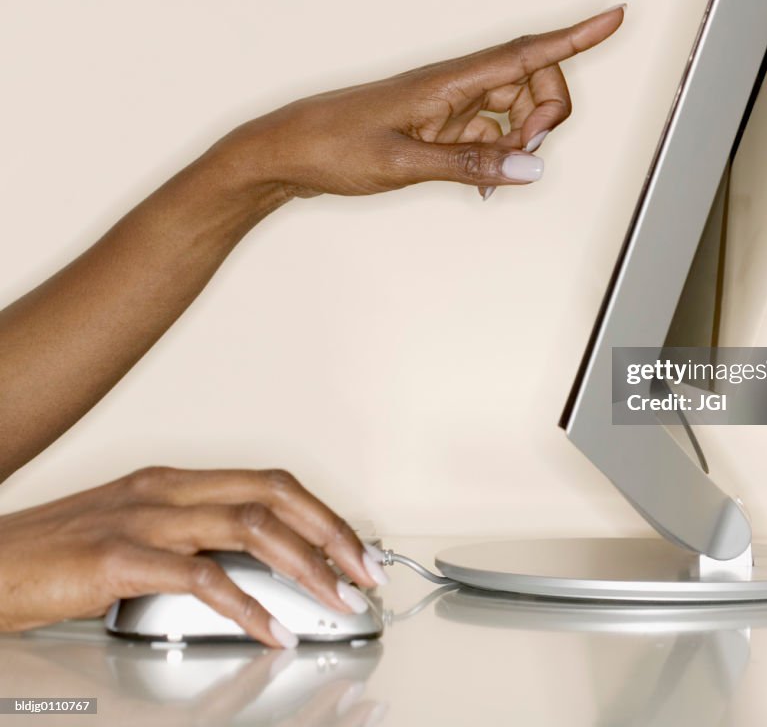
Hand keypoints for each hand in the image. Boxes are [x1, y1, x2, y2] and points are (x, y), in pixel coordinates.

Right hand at [0, 467, 384, 647]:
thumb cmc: (55, 557)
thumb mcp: (136, 536)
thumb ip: (193, 542)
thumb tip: (257, 572)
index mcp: (176, 482)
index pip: (270, 483)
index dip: (321, 513)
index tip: (355, 549)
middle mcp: (168, 489)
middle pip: (274, 494)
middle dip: (330, 531)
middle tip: (365, 572)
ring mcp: (144, 518)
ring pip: (250, 527)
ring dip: (305, 565)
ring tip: (336, 600)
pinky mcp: (117, 557)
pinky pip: (201, 577)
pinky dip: (248, 605)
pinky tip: (273, 629)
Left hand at [229, 4, 625, 198]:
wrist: (286, 152)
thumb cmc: (333, 147)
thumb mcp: (402, 164)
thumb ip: (469, 165)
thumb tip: (531, 168)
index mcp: (448, 81)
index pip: (525, 52)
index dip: (575, 37)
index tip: (616, 17)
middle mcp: (456, 85)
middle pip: (534, 82)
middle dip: (544, 119)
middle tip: (514, 161)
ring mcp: (451, 105)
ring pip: (516, 110)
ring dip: (520, 144)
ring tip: (488, 180)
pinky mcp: (442, 125)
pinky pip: (493, 134)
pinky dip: (499, 157)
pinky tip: (482, 185)